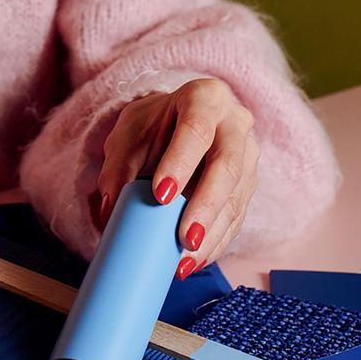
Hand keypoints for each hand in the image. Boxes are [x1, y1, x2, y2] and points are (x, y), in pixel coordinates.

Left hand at [89, 77, 259, 273]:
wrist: (176, 122)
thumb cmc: (152, 126)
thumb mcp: (128, 134)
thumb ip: (117, 168)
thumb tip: (110, 213)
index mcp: (205, 97)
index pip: (196, 128)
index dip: (180, 162)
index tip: (160, 195)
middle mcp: (235, 123)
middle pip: (227, 166)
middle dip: (205, 206)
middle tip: (184, 239)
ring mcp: (248, 155)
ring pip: (237, 197)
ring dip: (212, 233)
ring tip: (185, 261)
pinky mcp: (250, 185)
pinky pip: (237, 217)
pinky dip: (216, 242)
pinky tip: (196, 260)